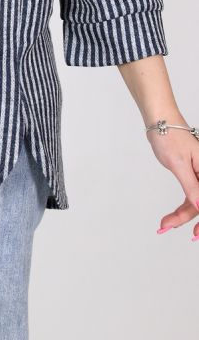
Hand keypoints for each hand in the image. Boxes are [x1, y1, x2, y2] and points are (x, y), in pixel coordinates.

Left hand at [147, 116, 198, 241]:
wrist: (160, 120)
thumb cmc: (170, 135)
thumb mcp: (179, 164)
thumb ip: (193, 187)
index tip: (196, 234)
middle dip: (188, 219)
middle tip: (169, 227)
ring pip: (195, 203)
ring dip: (181, 216)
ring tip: (164, 225)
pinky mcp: (192, 176)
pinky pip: (190, 197)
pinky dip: (180, 208)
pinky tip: (170, 219)